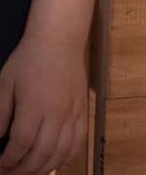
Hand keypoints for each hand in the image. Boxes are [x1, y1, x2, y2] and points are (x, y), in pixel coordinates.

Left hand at [0, 31, 86, 174]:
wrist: (60, 39)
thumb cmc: (28, 60)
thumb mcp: (4, 85)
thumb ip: (0, 115)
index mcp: (35, 107)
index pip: (20, 145)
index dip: (7, 162)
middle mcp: (57, 113)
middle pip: (41, 154)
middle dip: (23, 171)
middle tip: (10, 174)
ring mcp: (73, 112)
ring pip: (61, 152)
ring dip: (44, 168)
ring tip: (29, 172)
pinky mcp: (83, 109)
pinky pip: (79, 140)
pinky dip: (67, 156)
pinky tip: (55, 161)